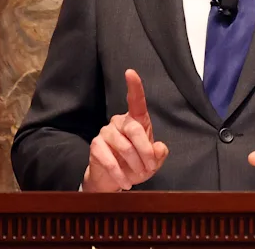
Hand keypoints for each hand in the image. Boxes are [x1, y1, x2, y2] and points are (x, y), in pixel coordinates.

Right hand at [81, 69, 168, 191]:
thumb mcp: (152, 162)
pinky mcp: (95, 146)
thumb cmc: (135, 165)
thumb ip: (159, 154)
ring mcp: (105, 133)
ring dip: (135, 165)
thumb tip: (159, 148)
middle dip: (145, 151)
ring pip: (124, 146)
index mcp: (135, 120)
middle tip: (150, 168)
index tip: (130, 72)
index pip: (135, 101)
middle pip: (134, 129)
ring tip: (139, 176)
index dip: (134, 86)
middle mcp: (119, 122)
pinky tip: (125, 182)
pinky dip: (120, 174)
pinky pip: (110, 160)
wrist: (113, 180)